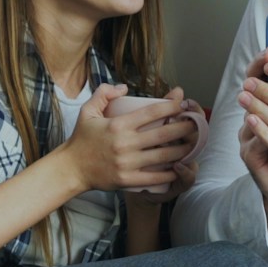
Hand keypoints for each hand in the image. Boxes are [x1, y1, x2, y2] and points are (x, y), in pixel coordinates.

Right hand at [54, 84, 198, 193]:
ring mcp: (127, 163)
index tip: (182, 102)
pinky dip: (170, 172)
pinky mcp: (127, 179)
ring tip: (193, 144)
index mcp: (119, 125)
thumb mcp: (88, 111)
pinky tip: (180, 167)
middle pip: (164, 134)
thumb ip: (104, 93)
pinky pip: (154, 177)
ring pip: (163, 156)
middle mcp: (125, 143)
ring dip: (182, 150)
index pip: (152, 112)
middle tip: (196, 124)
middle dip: (184, 128)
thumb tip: (124, 88)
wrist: (71, 168)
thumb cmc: (81, 139)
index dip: (171, 105)